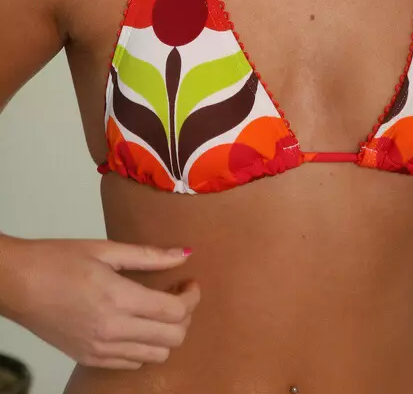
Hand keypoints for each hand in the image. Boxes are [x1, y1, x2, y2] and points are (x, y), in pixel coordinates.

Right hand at [0, 236, 200, 368]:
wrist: (18, 285)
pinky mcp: (89, 359)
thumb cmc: (59, 260)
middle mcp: (112, 331)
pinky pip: (131, 363)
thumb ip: (149, 255)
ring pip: (155, 356)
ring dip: (167, 334)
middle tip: (178, 295)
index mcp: (119, 299)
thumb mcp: (106, 249)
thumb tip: (186, 253)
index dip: (192, 297)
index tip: (190, 282)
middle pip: (172, 338)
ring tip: (159, 309)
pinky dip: (144, 347)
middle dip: (185, 316)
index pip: (174, 312)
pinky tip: (138, 324)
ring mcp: (100, 350)